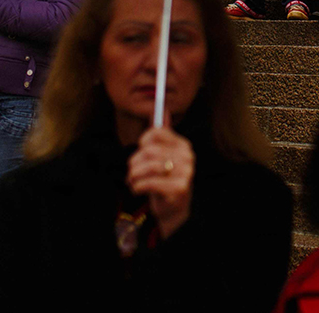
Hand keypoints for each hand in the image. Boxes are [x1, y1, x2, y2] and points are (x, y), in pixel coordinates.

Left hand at [127, 119, 194, 238]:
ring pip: (148, 166)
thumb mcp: (163, 156)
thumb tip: (161, 110)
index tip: (140, 152)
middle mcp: (187, 157)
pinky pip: (150, 183)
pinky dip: (138, 186)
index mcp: (183, 145)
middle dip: (134, 163)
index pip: (156, 132)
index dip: (142, 142)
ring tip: (133, 181)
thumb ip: (162, 134)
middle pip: (149, 151)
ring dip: (134, 176)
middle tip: (131, 172)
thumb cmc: (165, 179)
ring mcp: (185, 173)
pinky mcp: (179, 189)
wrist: (174, 209)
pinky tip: (138, 189)